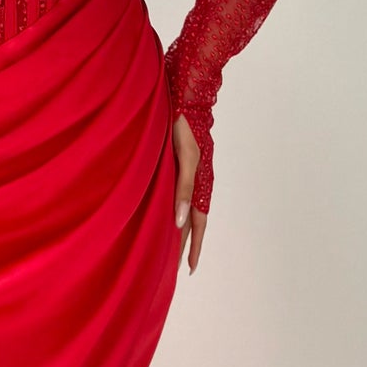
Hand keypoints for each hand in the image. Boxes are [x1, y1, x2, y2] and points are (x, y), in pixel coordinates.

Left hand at [172, 113, 207, 273]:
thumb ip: (183, 189)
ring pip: (186, 210)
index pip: (198, 224)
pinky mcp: (181, 165)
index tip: (188, 269)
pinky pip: (180, 195)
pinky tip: (165, 214)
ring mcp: (191, 174)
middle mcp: (198, 182)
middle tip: (176, 268)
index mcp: (201, 184)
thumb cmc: (184, 126)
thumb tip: (179, 221)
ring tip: (170, 247)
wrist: (185, 97)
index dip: (193, 247)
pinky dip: (174, 210)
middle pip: (192, 222)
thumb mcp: (185, 158)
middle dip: (185, 245)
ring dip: (179, 230)